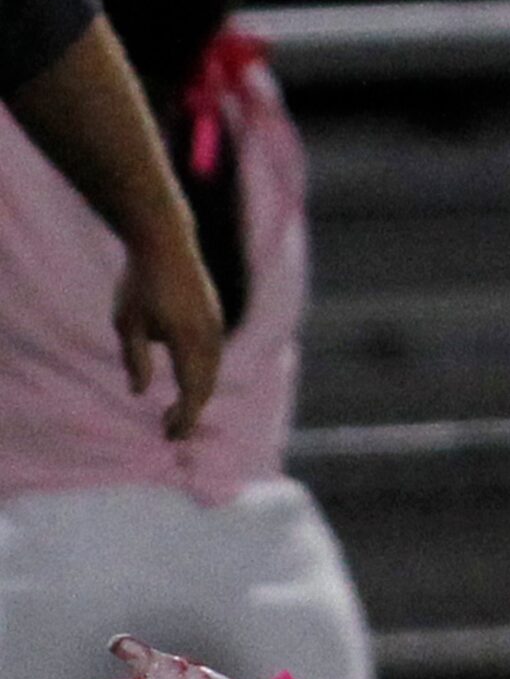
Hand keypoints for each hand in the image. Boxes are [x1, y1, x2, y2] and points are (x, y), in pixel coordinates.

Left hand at [113, 228, 223, 439]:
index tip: (169, 436)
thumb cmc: (139, 282)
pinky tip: (185, 381)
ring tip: (174, 411)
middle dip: (189, 412)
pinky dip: (202, 377)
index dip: (183, 417)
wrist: (166, 242)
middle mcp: (208, 337)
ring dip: (196, 395)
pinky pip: (213, 357)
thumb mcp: (125, 322)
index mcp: (186, 340)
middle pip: (205, 386)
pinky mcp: (215, 320)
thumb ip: (135, 359)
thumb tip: (140, 393)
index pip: (191, 391)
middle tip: (168, 431)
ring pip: (212, 373)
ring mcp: (216, 327)